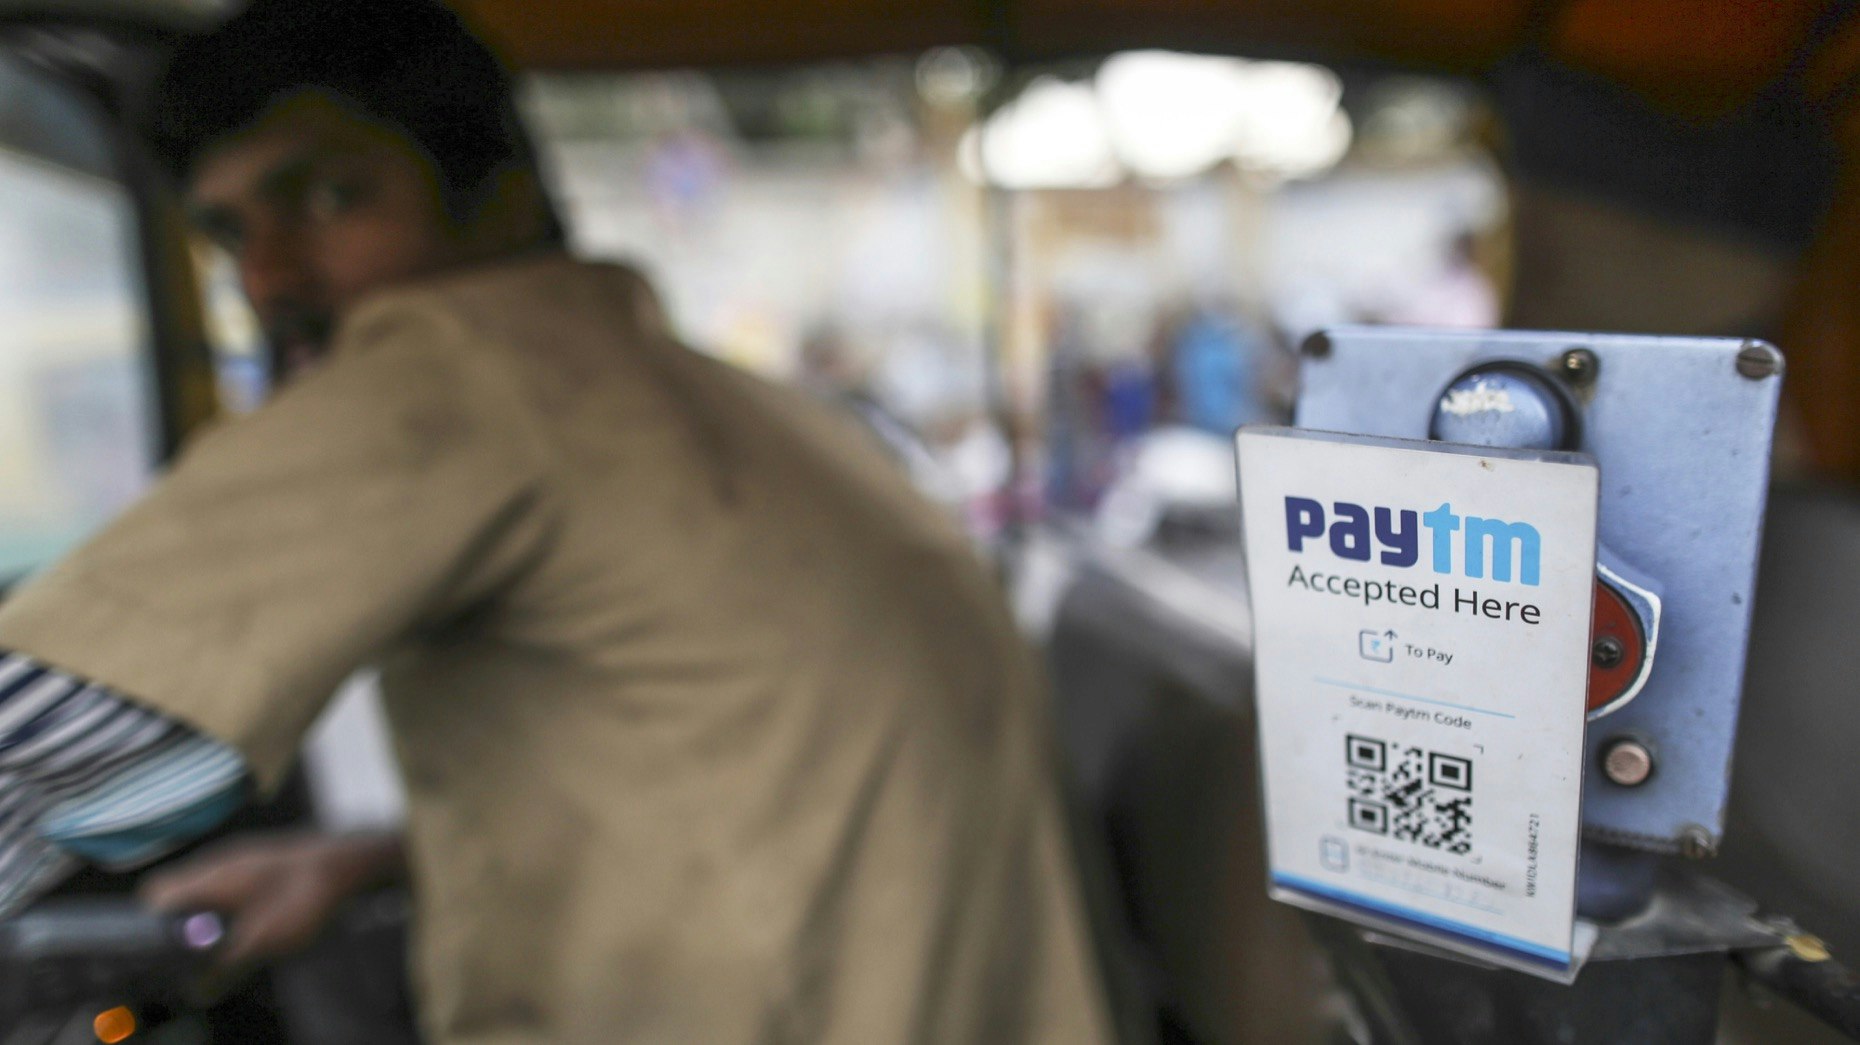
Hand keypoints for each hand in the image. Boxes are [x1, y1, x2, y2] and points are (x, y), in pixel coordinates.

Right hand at [140, 830, 404, 969]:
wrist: (349, 863)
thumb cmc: (303, 898)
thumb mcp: (261, 942)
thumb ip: (224, 968)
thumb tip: (197, 992)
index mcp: (208, 877)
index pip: (155, 894)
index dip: (147, 925)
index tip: (153, 953)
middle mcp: (218, 862)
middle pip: (176, 893)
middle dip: (176, 925)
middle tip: (186, 956)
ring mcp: (240, 858)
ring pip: (205, 889)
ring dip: (205, 916)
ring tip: (219, 943)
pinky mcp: (261, 862)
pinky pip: (230, 885)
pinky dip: (228, 906)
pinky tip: (246, 924)